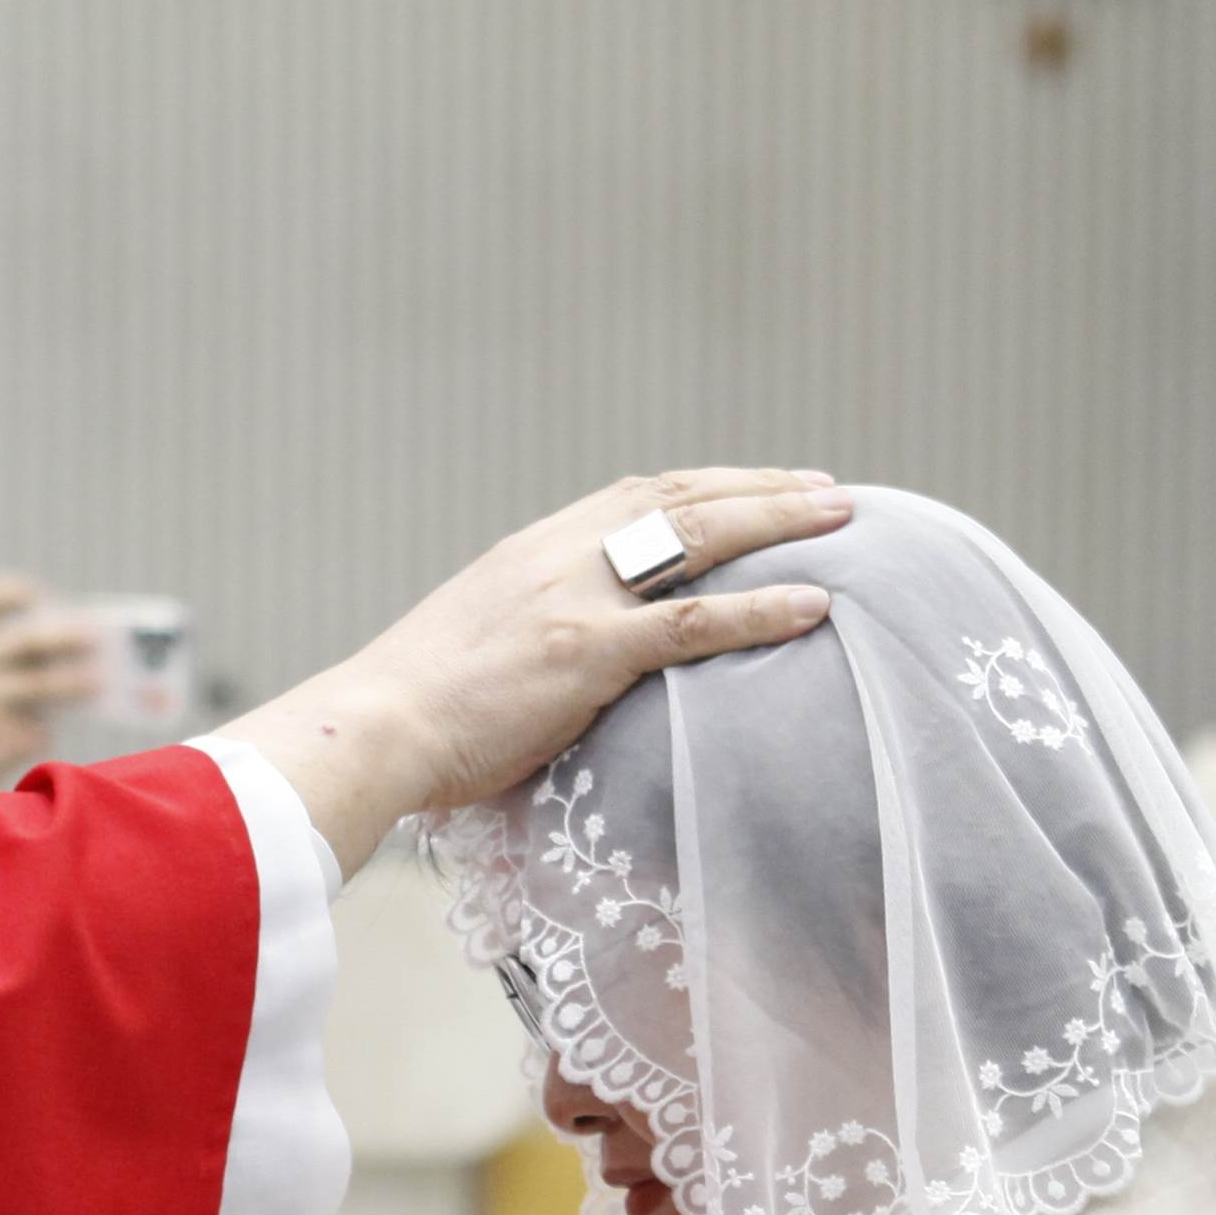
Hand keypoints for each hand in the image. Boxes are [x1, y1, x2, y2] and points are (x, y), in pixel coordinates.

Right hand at [0, 571, 105, 806]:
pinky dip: (42, 731)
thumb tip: (53, 659)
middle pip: (30, 637)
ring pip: (40, 683)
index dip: (22, 591)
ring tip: (99, 684)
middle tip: (98, 638)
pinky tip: (42, 734)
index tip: (44, 600)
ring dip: (74, 683)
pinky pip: (32, 727)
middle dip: (68, 635)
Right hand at [221, 470, 856, 871]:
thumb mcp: (481, 645)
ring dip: (780, 522)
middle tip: (830, 489)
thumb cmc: (417, 714)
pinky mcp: (587, 653)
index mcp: (535, 549)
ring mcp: (575, 599)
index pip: (640, 495)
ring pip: (699, 539)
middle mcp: (561, 555)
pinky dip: (761, 610)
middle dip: (763, 488)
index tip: (763, 484)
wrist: (371, 730)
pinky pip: (694, 624)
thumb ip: (535, 631)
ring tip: (844, 518)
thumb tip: (569, 657)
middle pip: (683, 498)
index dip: (712, 484)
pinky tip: (815, 605)